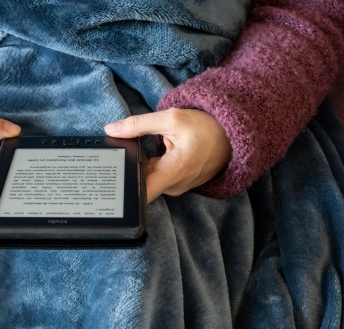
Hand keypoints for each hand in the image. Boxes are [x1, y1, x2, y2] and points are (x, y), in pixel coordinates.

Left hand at [104, 108, 230, 202]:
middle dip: (129, 169)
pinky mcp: (177, 184)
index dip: (124, 189)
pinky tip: (152, 154)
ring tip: (140, 150)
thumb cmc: (207, 128)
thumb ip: (138, 124)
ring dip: (141, 166)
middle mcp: (173, 186)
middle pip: (141, 183)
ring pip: (148, 179)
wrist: (232, 137)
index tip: (110, 181)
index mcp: (173, 172)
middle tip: (120, 153)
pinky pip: (157, 178)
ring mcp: (176, 187)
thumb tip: (111, 129)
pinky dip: (151, 167)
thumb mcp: (171, 119)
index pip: (142, 193)